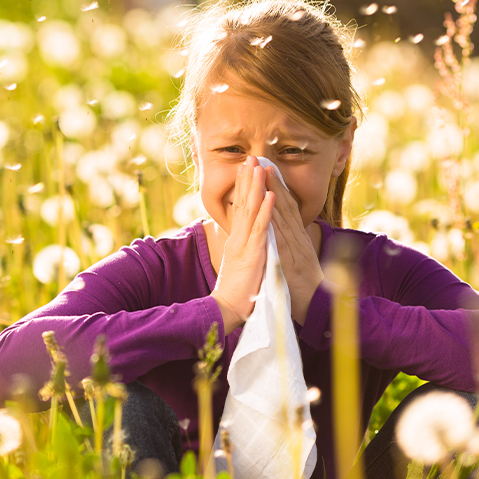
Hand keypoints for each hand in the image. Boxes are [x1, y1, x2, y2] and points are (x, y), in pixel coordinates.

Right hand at [211, 156, 274, 334]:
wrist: (227, 308)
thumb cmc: (236, 288)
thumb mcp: (239, 262)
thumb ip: (242, 246)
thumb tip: (245, 235)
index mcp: (237, 238)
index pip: (240, 208)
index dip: (244, 187)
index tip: (247, 169)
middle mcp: (238, 237)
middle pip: (243, 203)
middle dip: (247, 179)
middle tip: (250, 157)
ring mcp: (244, 244)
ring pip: (250, 210)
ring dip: (255, 187)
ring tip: (258, 167)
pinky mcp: (252, 254)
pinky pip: (261, 229)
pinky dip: (266, 211)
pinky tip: (270, 195)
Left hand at [265, 166, 323, 324]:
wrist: (317, 306)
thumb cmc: (304, 285)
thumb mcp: (298, 260)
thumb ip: (291, 244)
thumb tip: (284, 232)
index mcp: (297, 238)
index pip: (286, 208)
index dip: (277, 187)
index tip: (266, 169)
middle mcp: (297, 238)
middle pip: (284, 205)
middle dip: (273, 182)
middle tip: (262, 160)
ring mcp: (295, 247)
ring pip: (283, 215)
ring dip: (273, 193)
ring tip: (264, 172)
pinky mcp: (290, 260)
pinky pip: (281, 237)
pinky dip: (275, 220)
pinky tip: (269, 205)